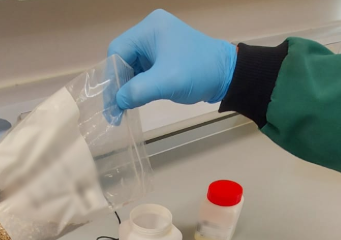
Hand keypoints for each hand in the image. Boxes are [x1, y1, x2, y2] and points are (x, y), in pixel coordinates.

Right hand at [108, 9, 236, 109]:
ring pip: (131, 65)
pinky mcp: (163, 55)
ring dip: (128, 86)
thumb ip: (138, 91)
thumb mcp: (166, 82)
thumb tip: (116, 102)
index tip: (112, 100)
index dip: (112, 76)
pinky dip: (138, 85)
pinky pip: (143, 69)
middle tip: (116, 108)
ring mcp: (157, 43)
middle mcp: (150, 31)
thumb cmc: (199, 73)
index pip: (117, 50)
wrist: (228, 75)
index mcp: (150, 29)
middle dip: (120, 83)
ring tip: (125, 107)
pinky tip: (136, 100)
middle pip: (123, 57)